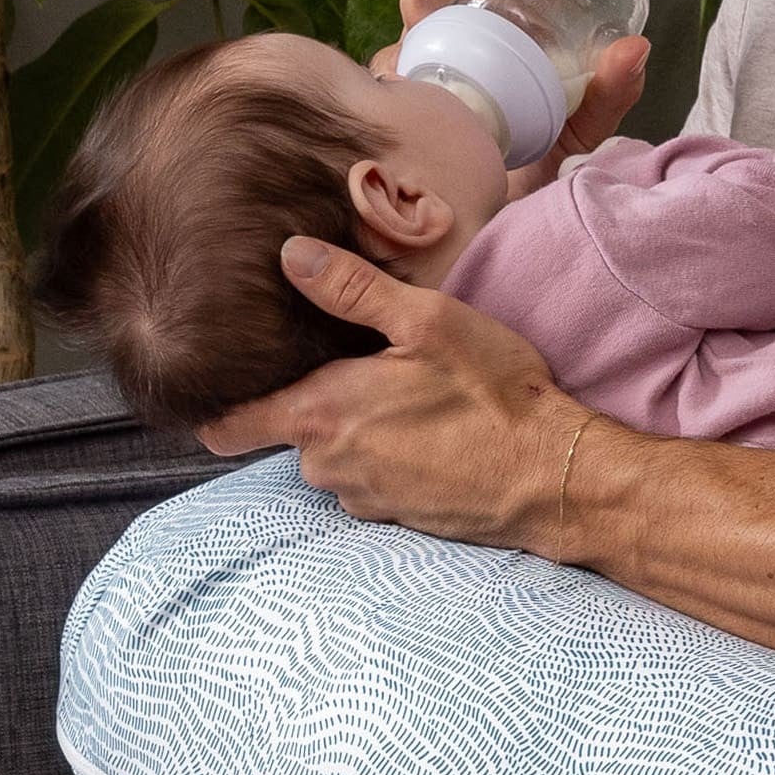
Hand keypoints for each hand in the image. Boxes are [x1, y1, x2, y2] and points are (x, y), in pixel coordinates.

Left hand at [198, 237, 618, 550]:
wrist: (555, 480)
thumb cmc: (495, 396)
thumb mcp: (428, 322)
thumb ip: (351, 289)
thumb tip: (290, 255)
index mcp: (322, 413)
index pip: (229, 426)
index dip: (220, 405)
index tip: (231, 382)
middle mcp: (329, 465)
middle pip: (291, 429)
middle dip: (319, 401)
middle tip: (370, 367)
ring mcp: (363, 498)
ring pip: (335, 454)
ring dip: (359, 429)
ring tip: (412, 398)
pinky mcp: (396, 519)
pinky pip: (371, 479)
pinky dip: (391, 457)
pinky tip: (434, 434)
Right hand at [390, 0, 647, 173]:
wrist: (498, 219)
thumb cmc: (543, 159)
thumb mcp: (584, 129)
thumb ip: (611, 92)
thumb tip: (634, 48)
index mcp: (523, 2)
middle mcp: (475, 12)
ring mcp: (434, 44)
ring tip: (436, 11)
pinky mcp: (401, 84)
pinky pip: (388, 62)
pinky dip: (396, 63)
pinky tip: (409, 77)